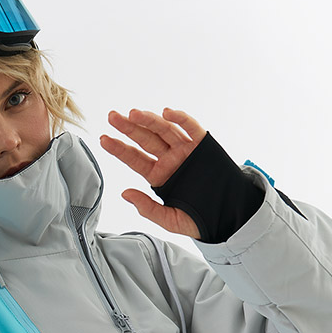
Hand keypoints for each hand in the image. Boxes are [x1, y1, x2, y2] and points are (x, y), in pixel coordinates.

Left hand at [99, 108, 206, 237]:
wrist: (227, 217)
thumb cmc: (197, 219)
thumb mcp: (169, 219)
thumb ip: (148, 208)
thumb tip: (125, 194)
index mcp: (158, 175)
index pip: (134, 159)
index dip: (119, 149)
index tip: (104, 139)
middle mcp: (169, 159)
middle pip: (145, 139)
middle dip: (129, 127)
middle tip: (113, 117)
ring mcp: (185, 150)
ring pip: (164, 130)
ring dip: (149, 120)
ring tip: (134, 114)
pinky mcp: (203, 143)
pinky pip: (190, 127)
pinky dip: (180, 118)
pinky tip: (166, 113)